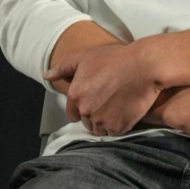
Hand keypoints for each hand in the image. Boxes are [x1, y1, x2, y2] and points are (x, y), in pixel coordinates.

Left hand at [43, 43, 161, 135]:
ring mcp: (101, 121)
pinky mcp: (118, 127)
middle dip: (94, 113)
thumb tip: (46, 75)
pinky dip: (118, 124)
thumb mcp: (85, 57)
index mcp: (75, 95)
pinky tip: (124, 110)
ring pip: (99, 128)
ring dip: (105, 121)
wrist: (143, 66)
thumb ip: (63, 68)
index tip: (95, 98)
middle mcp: (85, 110)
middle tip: (108, 99)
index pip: (72, 112)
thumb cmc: (114, 58)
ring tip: (116, 106)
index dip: (82, 106)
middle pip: (86, 121)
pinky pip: (114, 131)